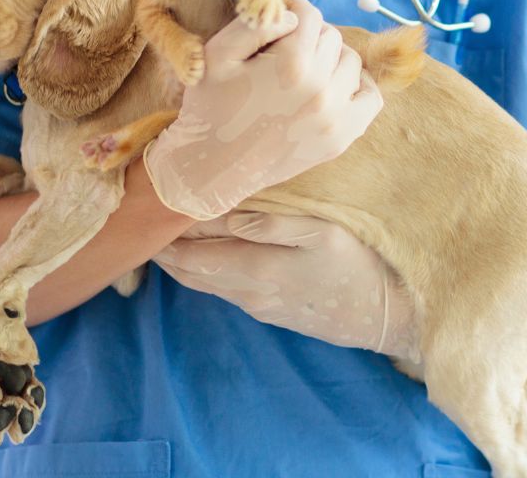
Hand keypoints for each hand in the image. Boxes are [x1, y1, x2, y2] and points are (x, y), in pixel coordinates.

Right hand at [143, 0, 382, 220]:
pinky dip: (357, 86)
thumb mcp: (217, 54)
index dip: (292, 9)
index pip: (309, 15)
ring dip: (331, 59)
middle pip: (331, 37)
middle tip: (285, 49)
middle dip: (309, 36)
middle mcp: (320, 89)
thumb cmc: (209, 106)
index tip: (279, 21)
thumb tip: (293, 13)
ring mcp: (335, 117)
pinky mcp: (340, 138)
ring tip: (305, 69)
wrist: (212, 167)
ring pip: (351, 63)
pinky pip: (370, 98)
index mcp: (291, 64)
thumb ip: (256, 23)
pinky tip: (333, 87)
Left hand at [154, 212, 420, 361]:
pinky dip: (203, 271)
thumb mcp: (319, 233)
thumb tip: (223, 212)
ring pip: (203, 284)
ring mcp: (256, 305)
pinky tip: (204, 254)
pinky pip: (222, 290)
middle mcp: (246, 292)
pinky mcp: (267, 311)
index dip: (166, 235)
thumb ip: (268, 223)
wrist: (382, 316)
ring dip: (181, 262)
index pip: (192, 253)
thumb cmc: (355, 266)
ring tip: (165, 235)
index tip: (147, 209)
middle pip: (189, 273)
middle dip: (164, 250)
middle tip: (143, 222)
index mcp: (254, 268)